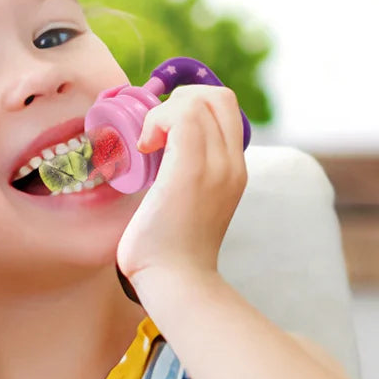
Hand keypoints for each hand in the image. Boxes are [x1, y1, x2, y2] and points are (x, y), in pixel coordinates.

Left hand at [116, 85, 246, 288]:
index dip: (192, 105)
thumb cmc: (170, 254)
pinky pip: (181, 116)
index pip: (225, 110)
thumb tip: (159, 160)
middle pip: (218, 97)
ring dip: (164, 112)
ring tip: (149, 143)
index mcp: (233, 171)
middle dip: (179, 100)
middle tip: (154, 133)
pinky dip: (156, 121)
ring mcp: (216, 166)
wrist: (176, 282)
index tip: (163, 133)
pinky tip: (144, 148)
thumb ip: (185, 180)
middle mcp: (231, 164)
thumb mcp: (189, 207)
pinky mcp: (191, 170)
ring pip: (199, 101)